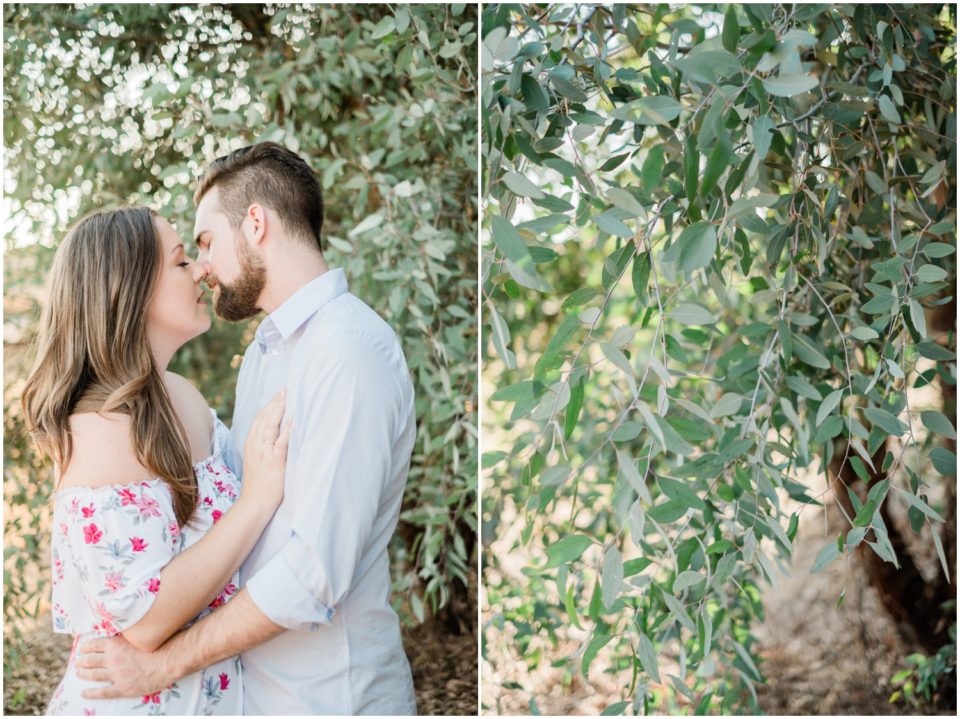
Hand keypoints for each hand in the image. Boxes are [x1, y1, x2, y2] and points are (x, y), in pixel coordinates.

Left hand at [75, 635, 174, 699]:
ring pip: (94, 675)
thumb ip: (127, 633)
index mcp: (115, 645)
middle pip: (91, 660)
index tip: (83, 648)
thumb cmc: (158, 644)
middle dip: (82, 660)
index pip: (95, 644)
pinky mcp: (122, 688)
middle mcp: (112, 659)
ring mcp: (116, 675)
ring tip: (78, 672)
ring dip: (84, 673)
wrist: (168, 662)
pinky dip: (91, 693)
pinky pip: (102, 692)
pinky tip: (84, 693)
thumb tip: (119, 628)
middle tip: (78, 661)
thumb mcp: (139, 633)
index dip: (86, 646)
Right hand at [241, 388, 292, 509]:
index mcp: (251, 445)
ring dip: (279, 410)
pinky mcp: (274, 461)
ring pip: (270, 426)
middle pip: (264, 418)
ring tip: (287, 397)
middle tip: (284, 390)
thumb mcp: (256, 462)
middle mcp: (256, 446)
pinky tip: (293, 420)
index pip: (259, 420)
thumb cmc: (258, 486)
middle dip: (274, 403)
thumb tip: (274, 437)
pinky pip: (281, 442)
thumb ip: (263, 448)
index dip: (268, 406)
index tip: (277, 395)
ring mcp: (264, 453)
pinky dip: (287, 430)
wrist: (254, 503)